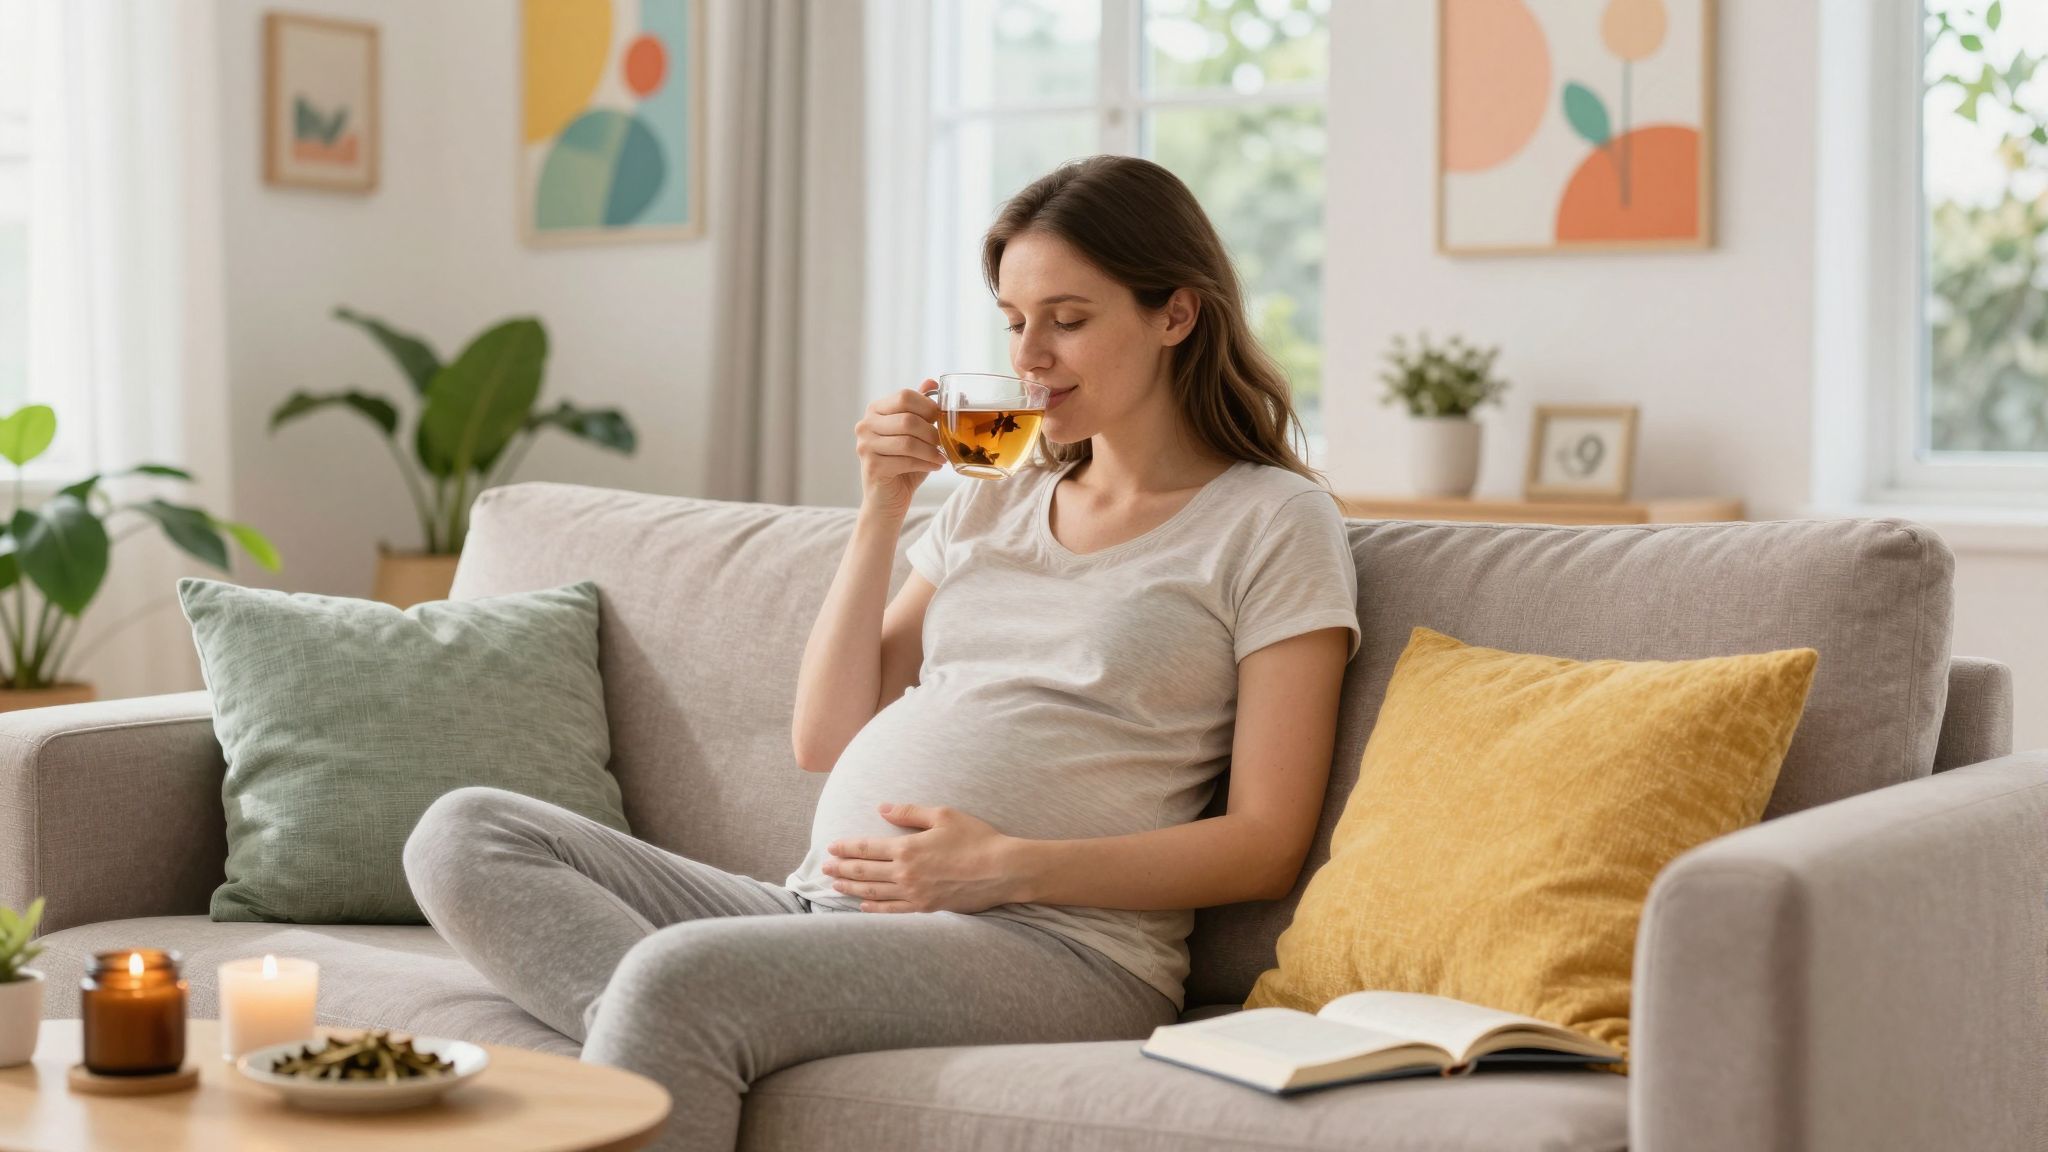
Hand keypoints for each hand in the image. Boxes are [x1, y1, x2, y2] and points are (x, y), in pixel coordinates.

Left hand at [822, 803, 1019, 913]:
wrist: (1002, 870)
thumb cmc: (975, 839)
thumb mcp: (943, 815)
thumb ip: (909, 812)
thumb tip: (882, 808)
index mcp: (907, 848)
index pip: (867, 848)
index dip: (846, 848)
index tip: (831, 847)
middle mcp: (906, 873)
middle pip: (864, 872)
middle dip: (842, 869)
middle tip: (824, 868)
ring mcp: (915, 894)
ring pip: (874, 892)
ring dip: (852, 889)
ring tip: (835, 886)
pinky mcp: (927, 909)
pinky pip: (893, 911)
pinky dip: (875, 909)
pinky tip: (863, 906)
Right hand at [855, 380, 946, 519]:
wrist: (887, 500)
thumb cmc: (904, 463)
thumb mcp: (916, 433)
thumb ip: (921, 408)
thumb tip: (932, 382)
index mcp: (875, 410)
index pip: (904, 396)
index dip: (928, 406)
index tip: (941, 419)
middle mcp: (865, 425)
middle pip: (907, 419)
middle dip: (932, 432)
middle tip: (944, 442)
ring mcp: (865, 446)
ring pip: (908, 442)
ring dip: (931, 450)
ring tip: (941, 457)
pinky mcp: (871, 467)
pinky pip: (906, 461)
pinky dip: (926, 464)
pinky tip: (934, 467)